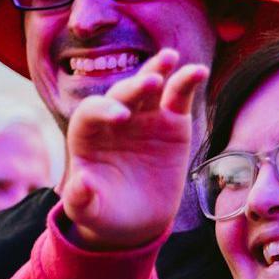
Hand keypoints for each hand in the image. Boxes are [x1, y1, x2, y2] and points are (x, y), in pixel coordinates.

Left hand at [59, 48, 208, 250]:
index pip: (90, 112)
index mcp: (86, 136)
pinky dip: (187, 82)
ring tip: (170, 58)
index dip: (103, 110)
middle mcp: (114, 119)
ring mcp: (144, 117)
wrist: (134, 220)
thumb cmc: (103, 211)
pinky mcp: (172, 121)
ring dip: (158, 70)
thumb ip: (80, 198)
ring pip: (149, 86)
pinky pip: (178, 96)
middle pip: (121, 94)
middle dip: (134, 87)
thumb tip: (81, 183)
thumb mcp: (87, 211)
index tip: (121, 117)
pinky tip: (198, 71)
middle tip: (150, 84)